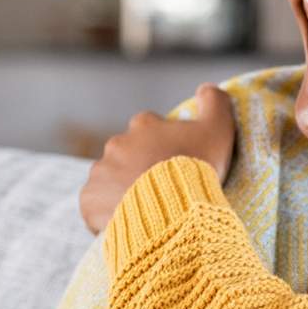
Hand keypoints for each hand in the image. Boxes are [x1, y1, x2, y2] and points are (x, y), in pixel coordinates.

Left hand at [79, 83, 236, 233]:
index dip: (162, 145)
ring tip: (144, 209)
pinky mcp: (89, 198)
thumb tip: (206, 88)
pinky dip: (105, 212)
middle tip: (161, 189)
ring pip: (110, 179)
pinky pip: (95, 204)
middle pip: (128, 154)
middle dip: (140, 167)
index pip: (149, 128)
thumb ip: (215, 103)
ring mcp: (101, 171)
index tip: (174, 163)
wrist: (172, 211)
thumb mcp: (217, 131)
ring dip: (122, 190)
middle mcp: (117, 143)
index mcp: (144, 125)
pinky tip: (124, 221)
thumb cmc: (196, 169)